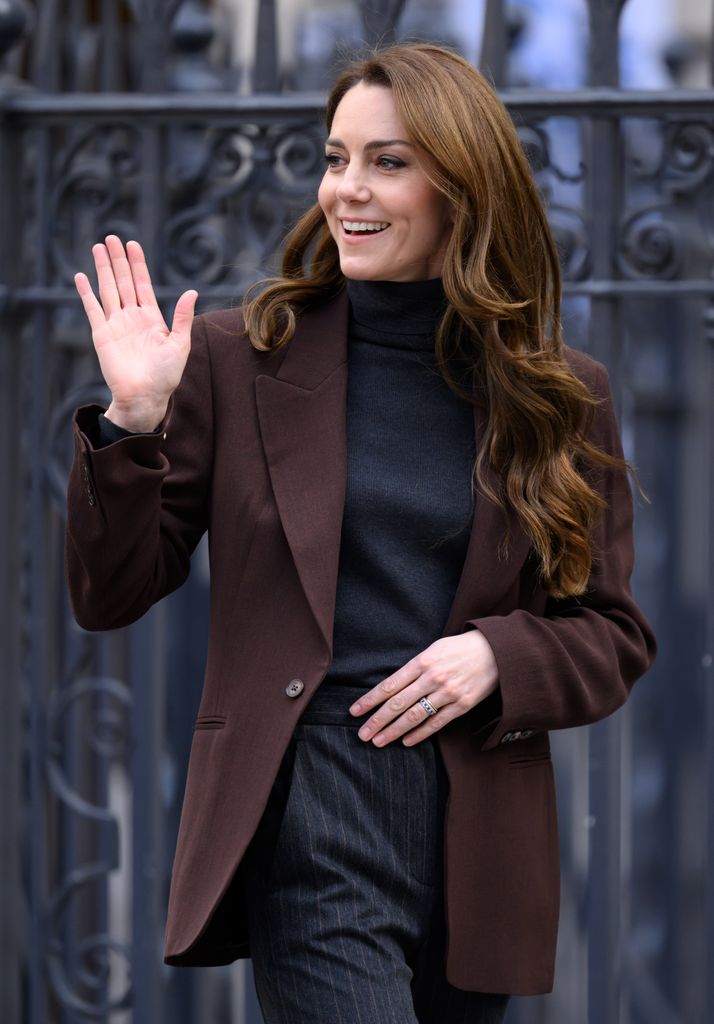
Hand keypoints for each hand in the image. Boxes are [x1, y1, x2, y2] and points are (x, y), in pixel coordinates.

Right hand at [74, 235, 197, 430]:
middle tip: (112, 238)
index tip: (133, 245)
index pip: (143, 284)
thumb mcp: (180, 344)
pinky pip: (93, 309)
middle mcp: (132, 318)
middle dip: (118, 260)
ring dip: (103, 269)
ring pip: (108, 290)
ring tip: (98, 247)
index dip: (138, 264)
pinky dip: (86, 293)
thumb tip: (192, 291)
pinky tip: (81, 277)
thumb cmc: (166, 376)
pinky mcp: (102, 335)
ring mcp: (116, 325)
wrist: (145, 397)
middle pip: (124, 281)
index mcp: (152, 319)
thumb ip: (182, 317)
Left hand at [349, 631, 498, 746]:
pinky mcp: (462, 705)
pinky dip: (420, 734)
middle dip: (377, 720)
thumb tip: (392, 687)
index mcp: (422, 661)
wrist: (496, 651)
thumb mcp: (434, 649)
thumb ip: (414, 667)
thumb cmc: (460, 648)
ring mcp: (448, 693)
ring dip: (394, 731)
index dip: (370, 700)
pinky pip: (437, 723)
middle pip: (398, 703)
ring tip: (378, 741)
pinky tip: (405, 741)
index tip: (355, 711)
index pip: (390, 685)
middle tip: (362, 734)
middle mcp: (433, 678)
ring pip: (414, 716)